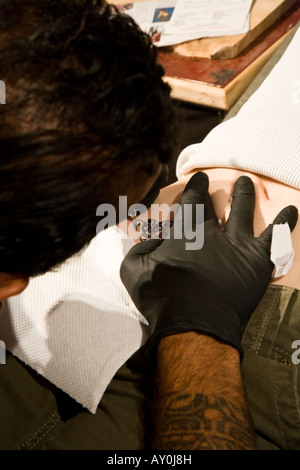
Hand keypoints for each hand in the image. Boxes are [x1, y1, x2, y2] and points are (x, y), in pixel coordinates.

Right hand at [120, 172, 297, 358]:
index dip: (195, 188)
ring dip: (244, 195)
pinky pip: (274, 238)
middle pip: (213, 206)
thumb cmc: (161, 297)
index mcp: (184, 232)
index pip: (191, 202)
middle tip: (215, 184)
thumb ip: (143, 246)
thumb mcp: (133, 269)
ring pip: (242, 212)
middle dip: (212, 193)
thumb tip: (156, 237)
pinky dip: (283, 223)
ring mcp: (237, 245)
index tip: (198, 180)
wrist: (193, 323)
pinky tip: (291, 210)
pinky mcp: (256, 261)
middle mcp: (212, 232)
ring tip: (246, 182)